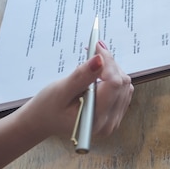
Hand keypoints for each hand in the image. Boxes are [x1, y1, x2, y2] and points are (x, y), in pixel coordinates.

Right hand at [16, 41, 133, 139]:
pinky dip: (113, 78)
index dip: (108, 62)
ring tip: (93, 66)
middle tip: (93, 52)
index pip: (114, 84)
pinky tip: (98, 76)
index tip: (97, 47)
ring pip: (125, 85)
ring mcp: (114, 120)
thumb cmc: (48, 108)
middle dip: (110, 65)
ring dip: (112, 70)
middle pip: (121, 84)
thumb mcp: (61, 90)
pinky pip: (123, 91)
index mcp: (95, 118)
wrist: (44, 121)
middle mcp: (109, 122)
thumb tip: (100, 59)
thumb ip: (81, 76)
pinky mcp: (115, 114)